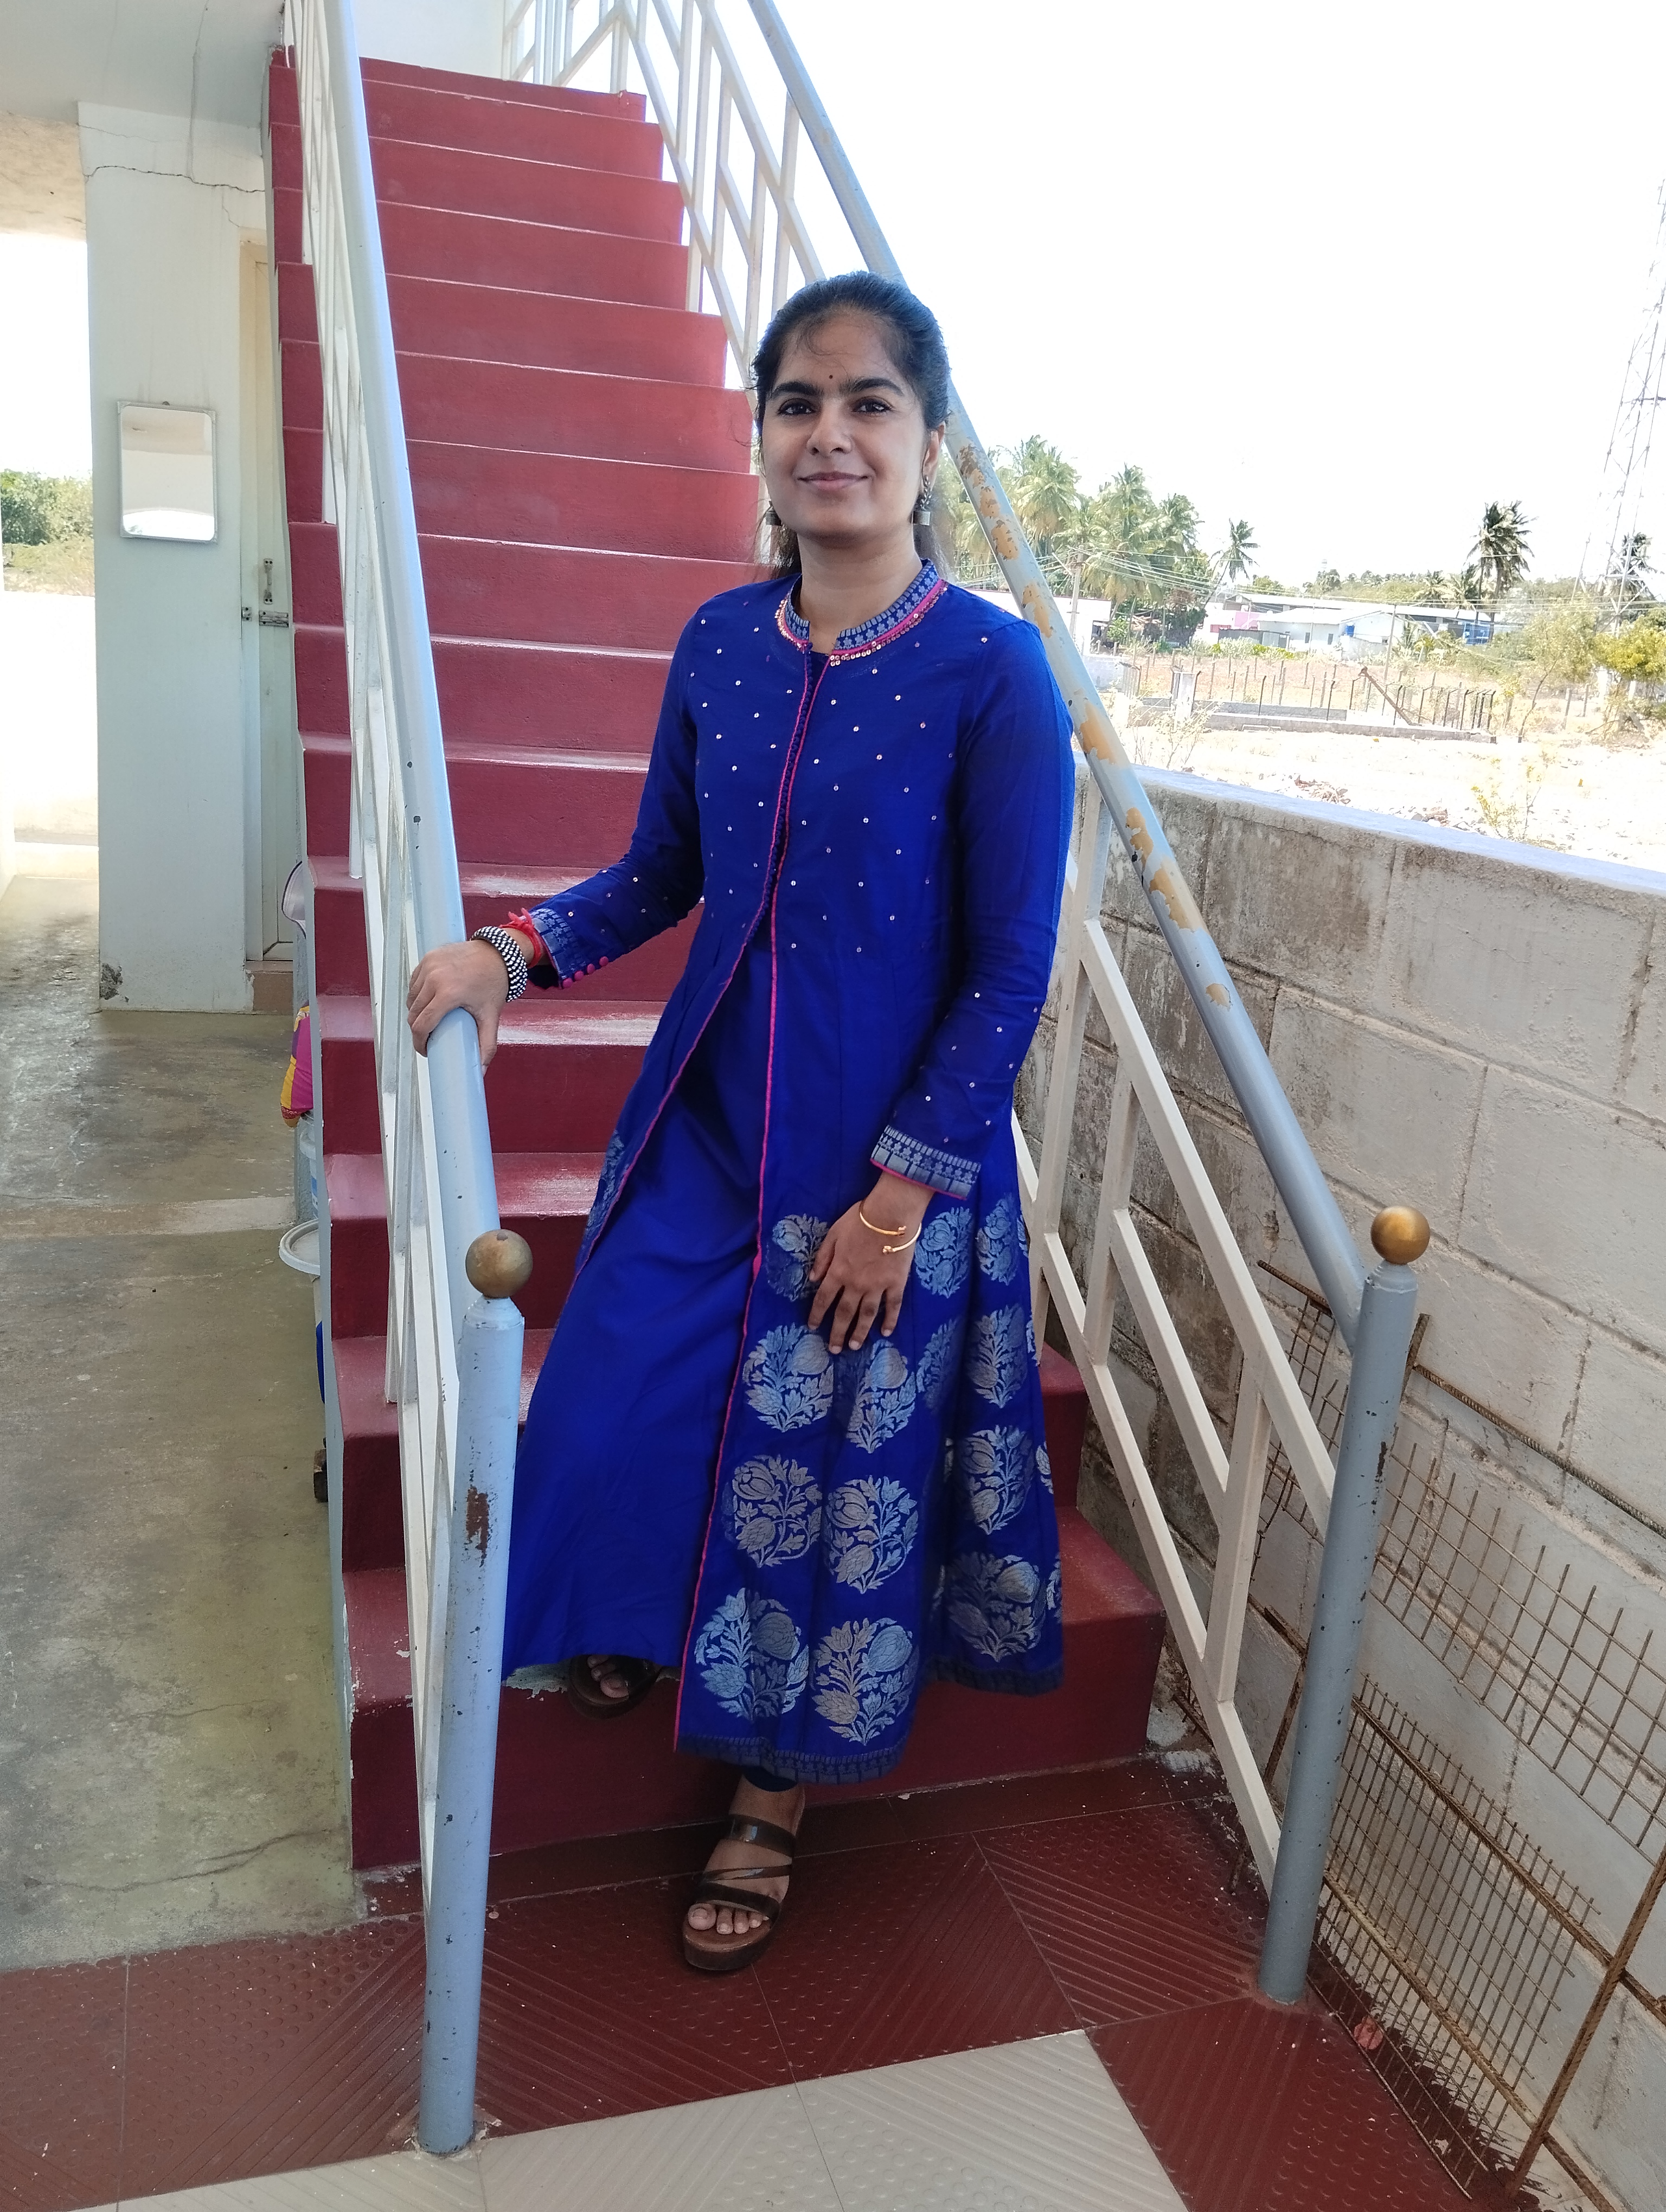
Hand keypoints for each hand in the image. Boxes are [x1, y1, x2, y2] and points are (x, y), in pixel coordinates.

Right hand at [406, 939, 514, 1066]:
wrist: (498, 953)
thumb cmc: (494, 983)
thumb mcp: (491, 1016)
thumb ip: (486, 1045)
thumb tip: (480, 1071)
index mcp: (448, 993)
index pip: (421, 1025)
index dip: (420, 1043)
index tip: (426, 1050)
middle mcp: (434, 978)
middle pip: (413, 1014)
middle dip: (418, 1030)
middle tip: (429, 1037)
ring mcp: (429, 966)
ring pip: (411, 999)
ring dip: (416, 1012)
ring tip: (429, 1020)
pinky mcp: (427, 958)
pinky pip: (413, 983)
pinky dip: (417, 994)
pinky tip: (427, 1002)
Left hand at [808, 1175, 932, 1353]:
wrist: (891, 1214)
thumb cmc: (860, 1220)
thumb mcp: (833, 1234)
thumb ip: (822, 1258)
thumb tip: (812, 1279)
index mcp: (838, 1271)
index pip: (823, 1298)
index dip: (817, 1314)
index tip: (813, 1326)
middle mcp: (856, 1284)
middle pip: (844, 1313)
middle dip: (838, 1333)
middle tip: (835, 1349)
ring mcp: (877, 1286)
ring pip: (867, 1315)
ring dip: (860, 1332)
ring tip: (856, 1346)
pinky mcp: (896, 1283)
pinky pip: (893, 1306)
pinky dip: (890, 1320)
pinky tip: (886, 1332)